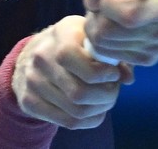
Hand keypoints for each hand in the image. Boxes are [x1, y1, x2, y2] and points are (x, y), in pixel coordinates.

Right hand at [11, 15, 133, 129]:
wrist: (32, 56)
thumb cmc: (71, 43)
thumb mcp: (90, 37)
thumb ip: (111, 54)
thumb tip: (127, 77)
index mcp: (60, 34)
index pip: (79, 61)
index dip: (103, 73)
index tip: (113, 73)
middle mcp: (41, 57)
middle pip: (79, 92)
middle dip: (106, 96)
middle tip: (113, 90)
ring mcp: (33, 81)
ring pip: (76, 111)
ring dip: (100, 109)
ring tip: (104, 99)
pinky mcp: (30, 101)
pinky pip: (68, 122)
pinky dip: (89, 119)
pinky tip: (93, 108)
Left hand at [83, 0, 157, 65]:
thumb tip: (92, 5)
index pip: (129, 16)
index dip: (108, 4)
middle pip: (108, 33)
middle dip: (96, 17)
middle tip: (102, 5)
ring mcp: (157, 49)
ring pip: (104, 46)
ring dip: (96, 28)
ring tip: (108, 14)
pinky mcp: (148, 59)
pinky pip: (110, 54)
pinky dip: (104, 40)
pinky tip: (115, 26)